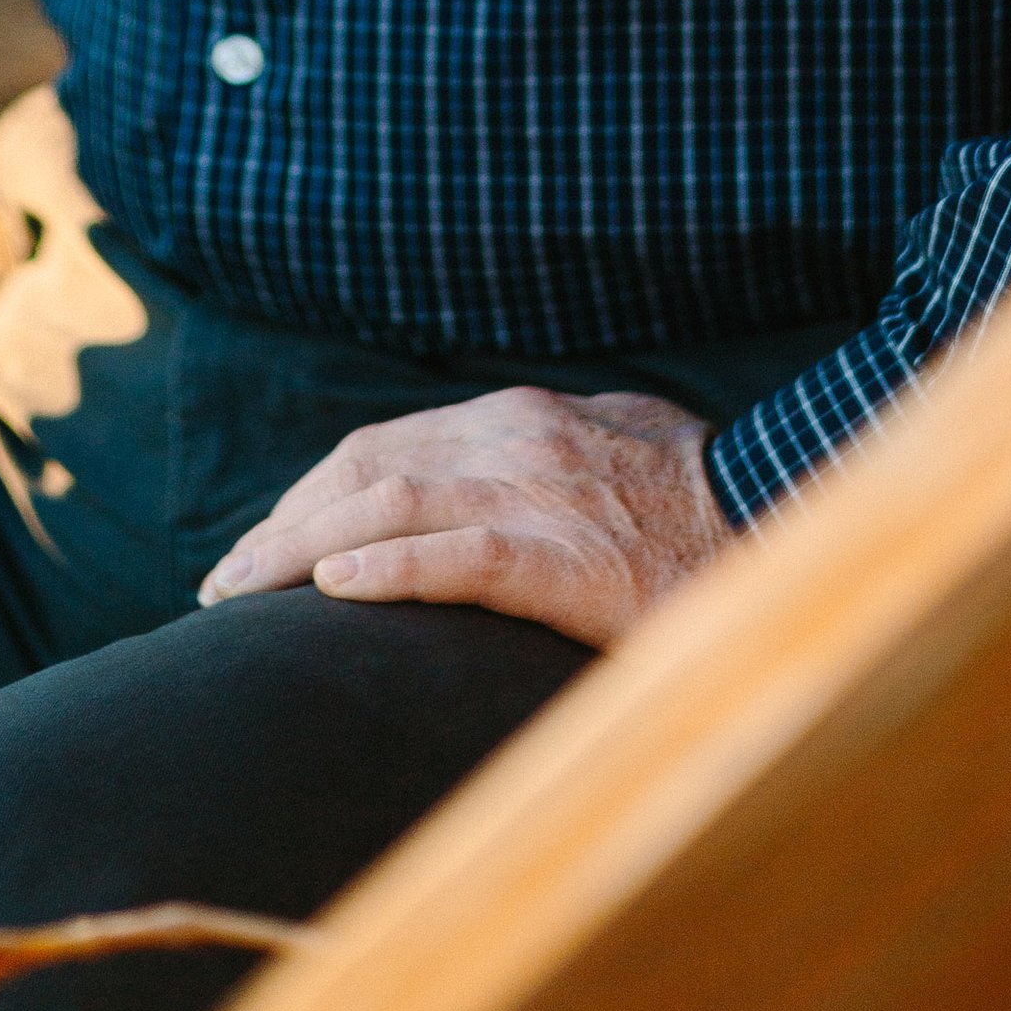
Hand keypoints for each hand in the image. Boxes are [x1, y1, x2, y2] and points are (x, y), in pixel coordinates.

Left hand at [196, 384, 723, 647]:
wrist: (787, 521)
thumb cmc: (703, 499)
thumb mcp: (614, 447)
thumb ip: (546, 457)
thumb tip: (488, 482)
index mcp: (520, 416)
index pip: (381, 445)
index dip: (310, 494)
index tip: (264, 543)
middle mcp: (514, 438)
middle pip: (362, 465)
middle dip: (282, 522)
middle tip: (224, 581)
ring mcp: (537, 494)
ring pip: (385, 500)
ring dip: (297, 547)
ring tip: (238, 594)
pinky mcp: (564, 557)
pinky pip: (454, 554)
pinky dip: (385, 566)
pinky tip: (333, 591)